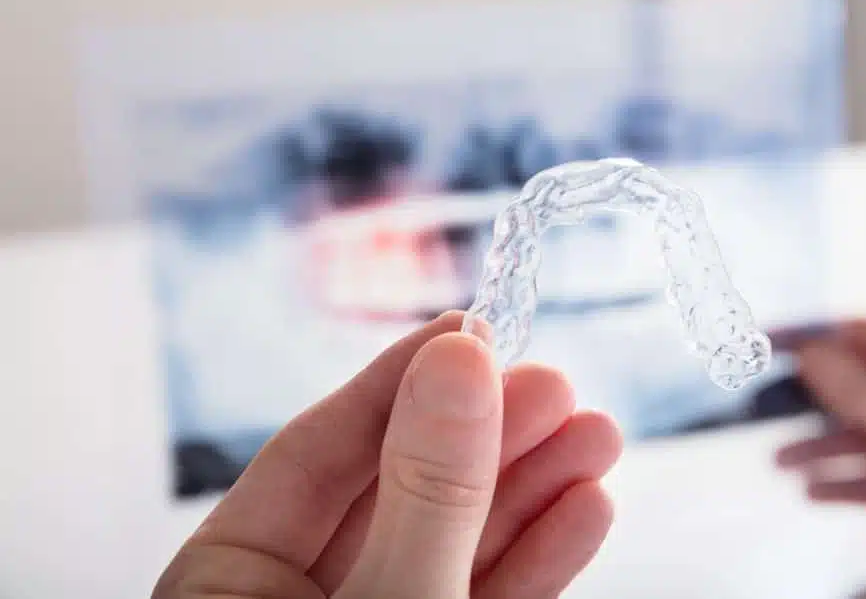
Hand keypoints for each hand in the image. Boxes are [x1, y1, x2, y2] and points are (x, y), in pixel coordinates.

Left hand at [154, 311, 622, 598]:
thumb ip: (424, 491)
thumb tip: (460, 358)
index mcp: (232, 582)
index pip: (320, 449)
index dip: (402, 381)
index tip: (472, 329)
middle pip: (400, 490)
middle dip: (489, 435)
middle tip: (557, 384)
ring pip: (452, 542)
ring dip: (531, 490)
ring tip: (597, 434)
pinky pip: (483, 597)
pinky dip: (537, 557)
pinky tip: (585, 506)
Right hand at [775, 318, 865, 543]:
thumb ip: (854, 385)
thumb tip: (807, 353)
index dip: (816, 335)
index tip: (767, 340)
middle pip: (859, 387)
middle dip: (811, 398)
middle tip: (765, 401)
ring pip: (860, 437)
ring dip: (818, 448)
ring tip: (781, 462)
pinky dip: (841, 484)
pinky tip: (812, 491)